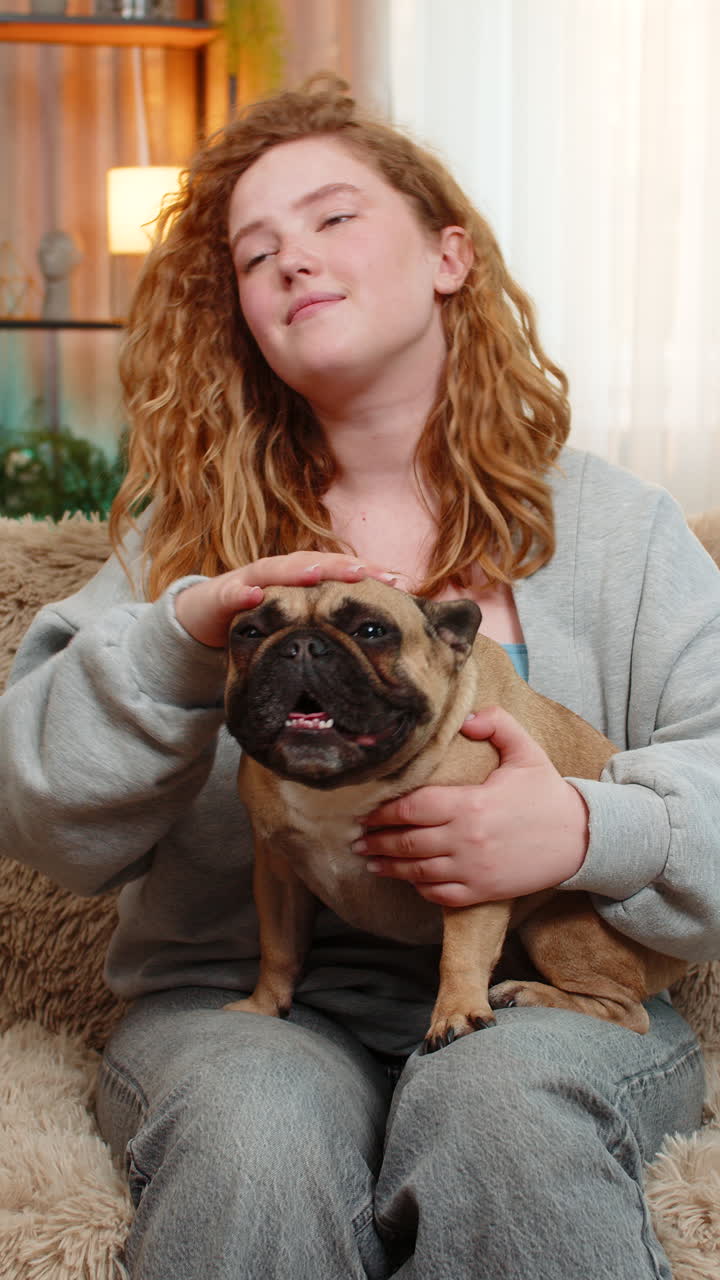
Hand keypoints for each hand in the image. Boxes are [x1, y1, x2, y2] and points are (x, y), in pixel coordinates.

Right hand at [174, 551, 397, 647]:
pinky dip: (242, 592)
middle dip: (342, 567)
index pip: (341, 572)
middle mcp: (280, 574)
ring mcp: (249, 582)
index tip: (402, 583)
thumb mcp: (302, 624)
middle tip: (369, 574)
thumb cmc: (264, 620)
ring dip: (296, 571)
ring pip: (275, 571)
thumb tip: (379, 637)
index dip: (370, 574)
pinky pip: (231, 593)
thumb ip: (334, 626)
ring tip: (318, 573)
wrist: (206, 618)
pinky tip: (254, 596)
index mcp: (303, 579)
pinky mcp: (220, 596)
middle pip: (314, 565)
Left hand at [352, 705, 588, 906]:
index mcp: (470, 804)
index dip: (384, 811)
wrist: (583, 839)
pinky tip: (409, 880)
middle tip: (357, 839)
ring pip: (418, 872)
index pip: (412, 808)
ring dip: (390, 867)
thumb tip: (465, 718)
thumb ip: (496, 724)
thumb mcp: (526, 751)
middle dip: (377, 841)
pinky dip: (420, 889)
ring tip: (370, 861)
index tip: (366, 811)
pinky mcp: (484, 891)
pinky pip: (442, 895)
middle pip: (407, 842)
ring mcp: (474, 869)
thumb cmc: (548, 794)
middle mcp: (466, 840)